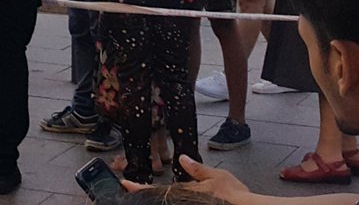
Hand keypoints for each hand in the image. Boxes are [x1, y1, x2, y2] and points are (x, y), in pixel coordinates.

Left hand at [123, 156, 248, 203]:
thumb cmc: (233, 193)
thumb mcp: (216, 175)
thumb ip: (197, 169)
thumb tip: (182, 158)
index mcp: (184, 191)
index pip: (155, 189)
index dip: (137, 187)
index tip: (124, 183)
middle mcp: (182, 202)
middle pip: (157, 200)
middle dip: (143, 195)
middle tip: (129, 189)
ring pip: (165, 203)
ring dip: (153, 199)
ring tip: (142, 194)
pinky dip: (167, 201)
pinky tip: (166, 199)